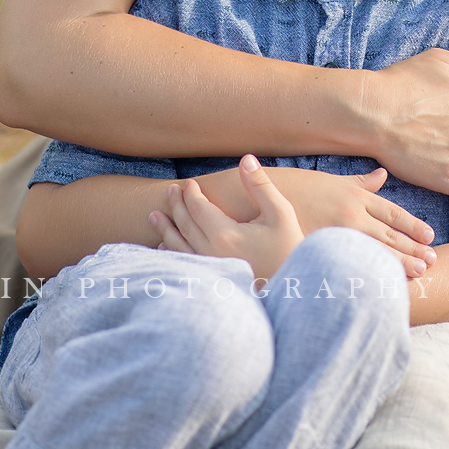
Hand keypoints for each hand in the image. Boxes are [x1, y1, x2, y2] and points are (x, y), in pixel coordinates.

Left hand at [151, 157, 302, 279]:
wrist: (294, 288)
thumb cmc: (289, 248)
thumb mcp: (280, 213)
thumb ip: (260, 186)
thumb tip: (246, 159)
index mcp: (225, 235)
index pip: (198, 208)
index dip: (191, 193)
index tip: (188, 183)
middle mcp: (210, 253)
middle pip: (185, 224)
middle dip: (176, 205)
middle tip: (169, 191)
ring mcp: (208, 270)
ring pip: (178, 246)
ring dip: (165, 229)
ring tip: (154, 216)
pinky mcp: (210, 280)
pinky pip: (184, 264)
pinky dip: (170, 253)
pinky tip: (163, 247)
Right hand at [266, 166, 434, 277]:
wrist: (258, 198)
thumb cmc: (295, 187)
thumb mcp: (331, 180)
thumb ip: (359, 182)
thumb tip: (382, 175)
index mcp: (354, 196)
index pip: (392, 213)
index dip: (412, 226)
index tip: (430, 236)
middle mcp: (350, 214)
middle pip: (388, 234)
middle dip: (412, 248)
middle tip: (433, 261)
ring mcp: (336, 234)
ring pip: (375, 252)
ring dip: (399, 264)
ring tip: (420, 274)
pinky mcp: (321, 251)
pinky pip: (350, 265)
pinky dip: (368, 274)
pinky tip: (381, 284)